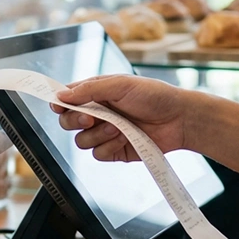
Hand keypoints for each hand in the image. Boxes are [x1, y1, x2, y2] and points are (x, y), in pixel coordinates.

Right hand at [50, 75, 193, 161]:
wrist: (179, 119)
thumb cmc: (154, 96)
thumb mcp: (120, 85)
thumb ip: (89, 90)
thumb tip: (61, 95)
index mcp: (96, 94)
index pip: (67, 99)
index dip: (59, 103)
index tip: (59, 106)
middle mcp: (98, 114)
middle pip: (67, 123)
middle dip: (75, 121)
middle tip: (89, 119)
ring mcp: (105, 133)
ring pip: (81, 141)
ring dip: (97, 135)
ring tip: (118, 128)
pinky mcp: (114, 151)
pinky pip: (98, 154)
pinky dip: (109, 147)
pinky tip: (125, 138)